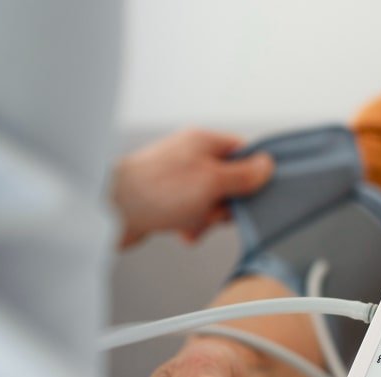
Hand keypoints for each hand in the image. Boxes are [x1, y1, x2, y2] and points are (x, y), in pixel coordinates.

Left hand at [112, 129, 273, 247]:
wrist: (113, 211)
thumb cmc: (158, 190)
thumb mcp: (213, 180)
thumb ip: (244, 175)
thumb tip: (267, 165)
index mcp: (204, 143)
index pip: (244, 153)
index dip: (253, 175)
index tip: (254, 193)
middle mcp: (191, 158)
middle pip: (229, 184)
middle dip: (225, 205)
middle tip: (214, 209)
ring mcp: (178, 180)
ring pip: (211, 204)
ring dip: (206, 219)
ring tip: (191, 222)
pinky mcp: (166, 201)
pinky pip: (191, 216)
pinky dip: (190, 226)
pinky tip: (180, 230)